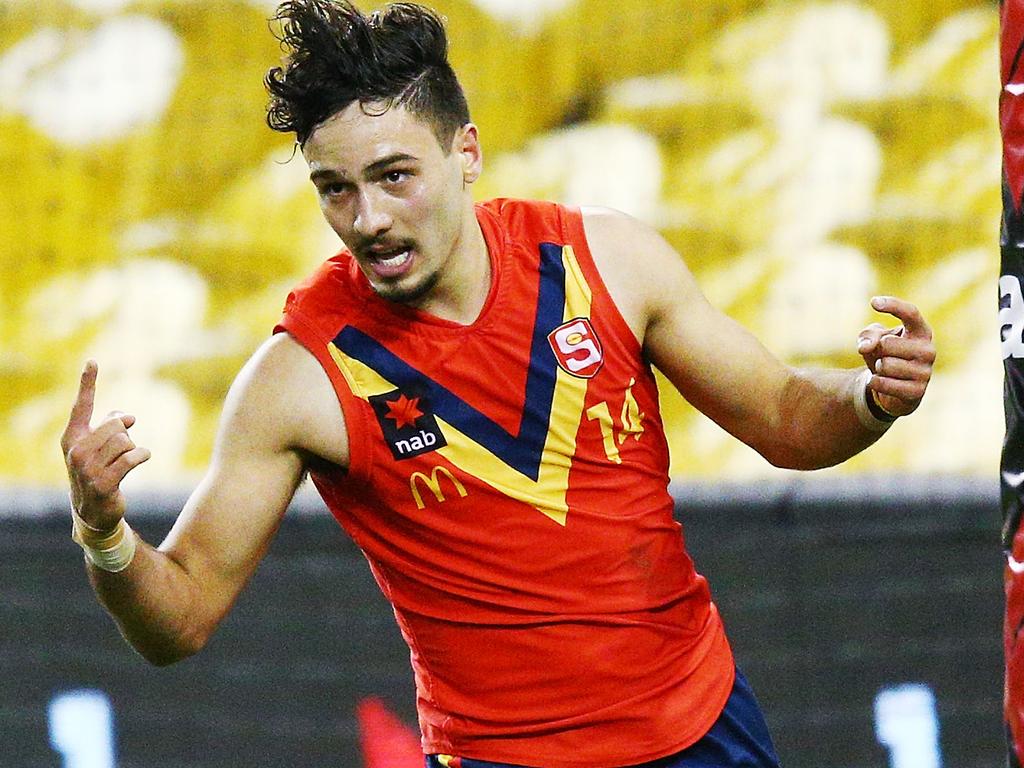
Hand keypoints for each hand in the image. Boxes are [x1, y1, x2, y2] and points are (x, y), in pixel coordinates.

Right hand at [60, 361, 150, 530]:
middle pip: (116, 424)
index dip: (88, 383)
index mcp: (72, 437)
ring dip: (134, 449)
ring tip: (125, 462)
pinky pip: (134, 457)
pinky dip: (143, 456)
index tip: (93, 361)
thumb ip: (111, 425)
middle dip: (127, 433)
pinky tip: (141, 460)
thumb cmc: (100, 471)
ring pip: (126, 441)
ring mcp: (87, 468)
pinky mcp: (104, 482)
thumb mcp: (101, 447)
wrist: (93, 510)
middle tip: (123, 448)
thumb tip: (128, 416)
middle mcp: (76, 451)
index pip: (82, 406)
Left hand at [856, 296, 934, 417]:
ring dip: (877, 368)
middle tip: (884, 357)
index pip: (910, 313)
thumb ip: (867, 336)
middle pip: (887, 343)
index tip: (873, 302)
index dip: (893, 306)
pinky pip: (883, 383)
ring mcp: (925, 372)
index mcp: (921, 332)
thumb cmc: (886, 356)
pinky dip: (875, 382)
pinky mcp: (917, 391)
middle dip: (877, 351)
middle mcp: (928, 350)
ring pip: (884, 364)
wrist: (894, 389)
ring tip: (886, 371)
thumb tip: (866, 347)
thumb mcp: (873, 340)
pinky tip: (883, 382)